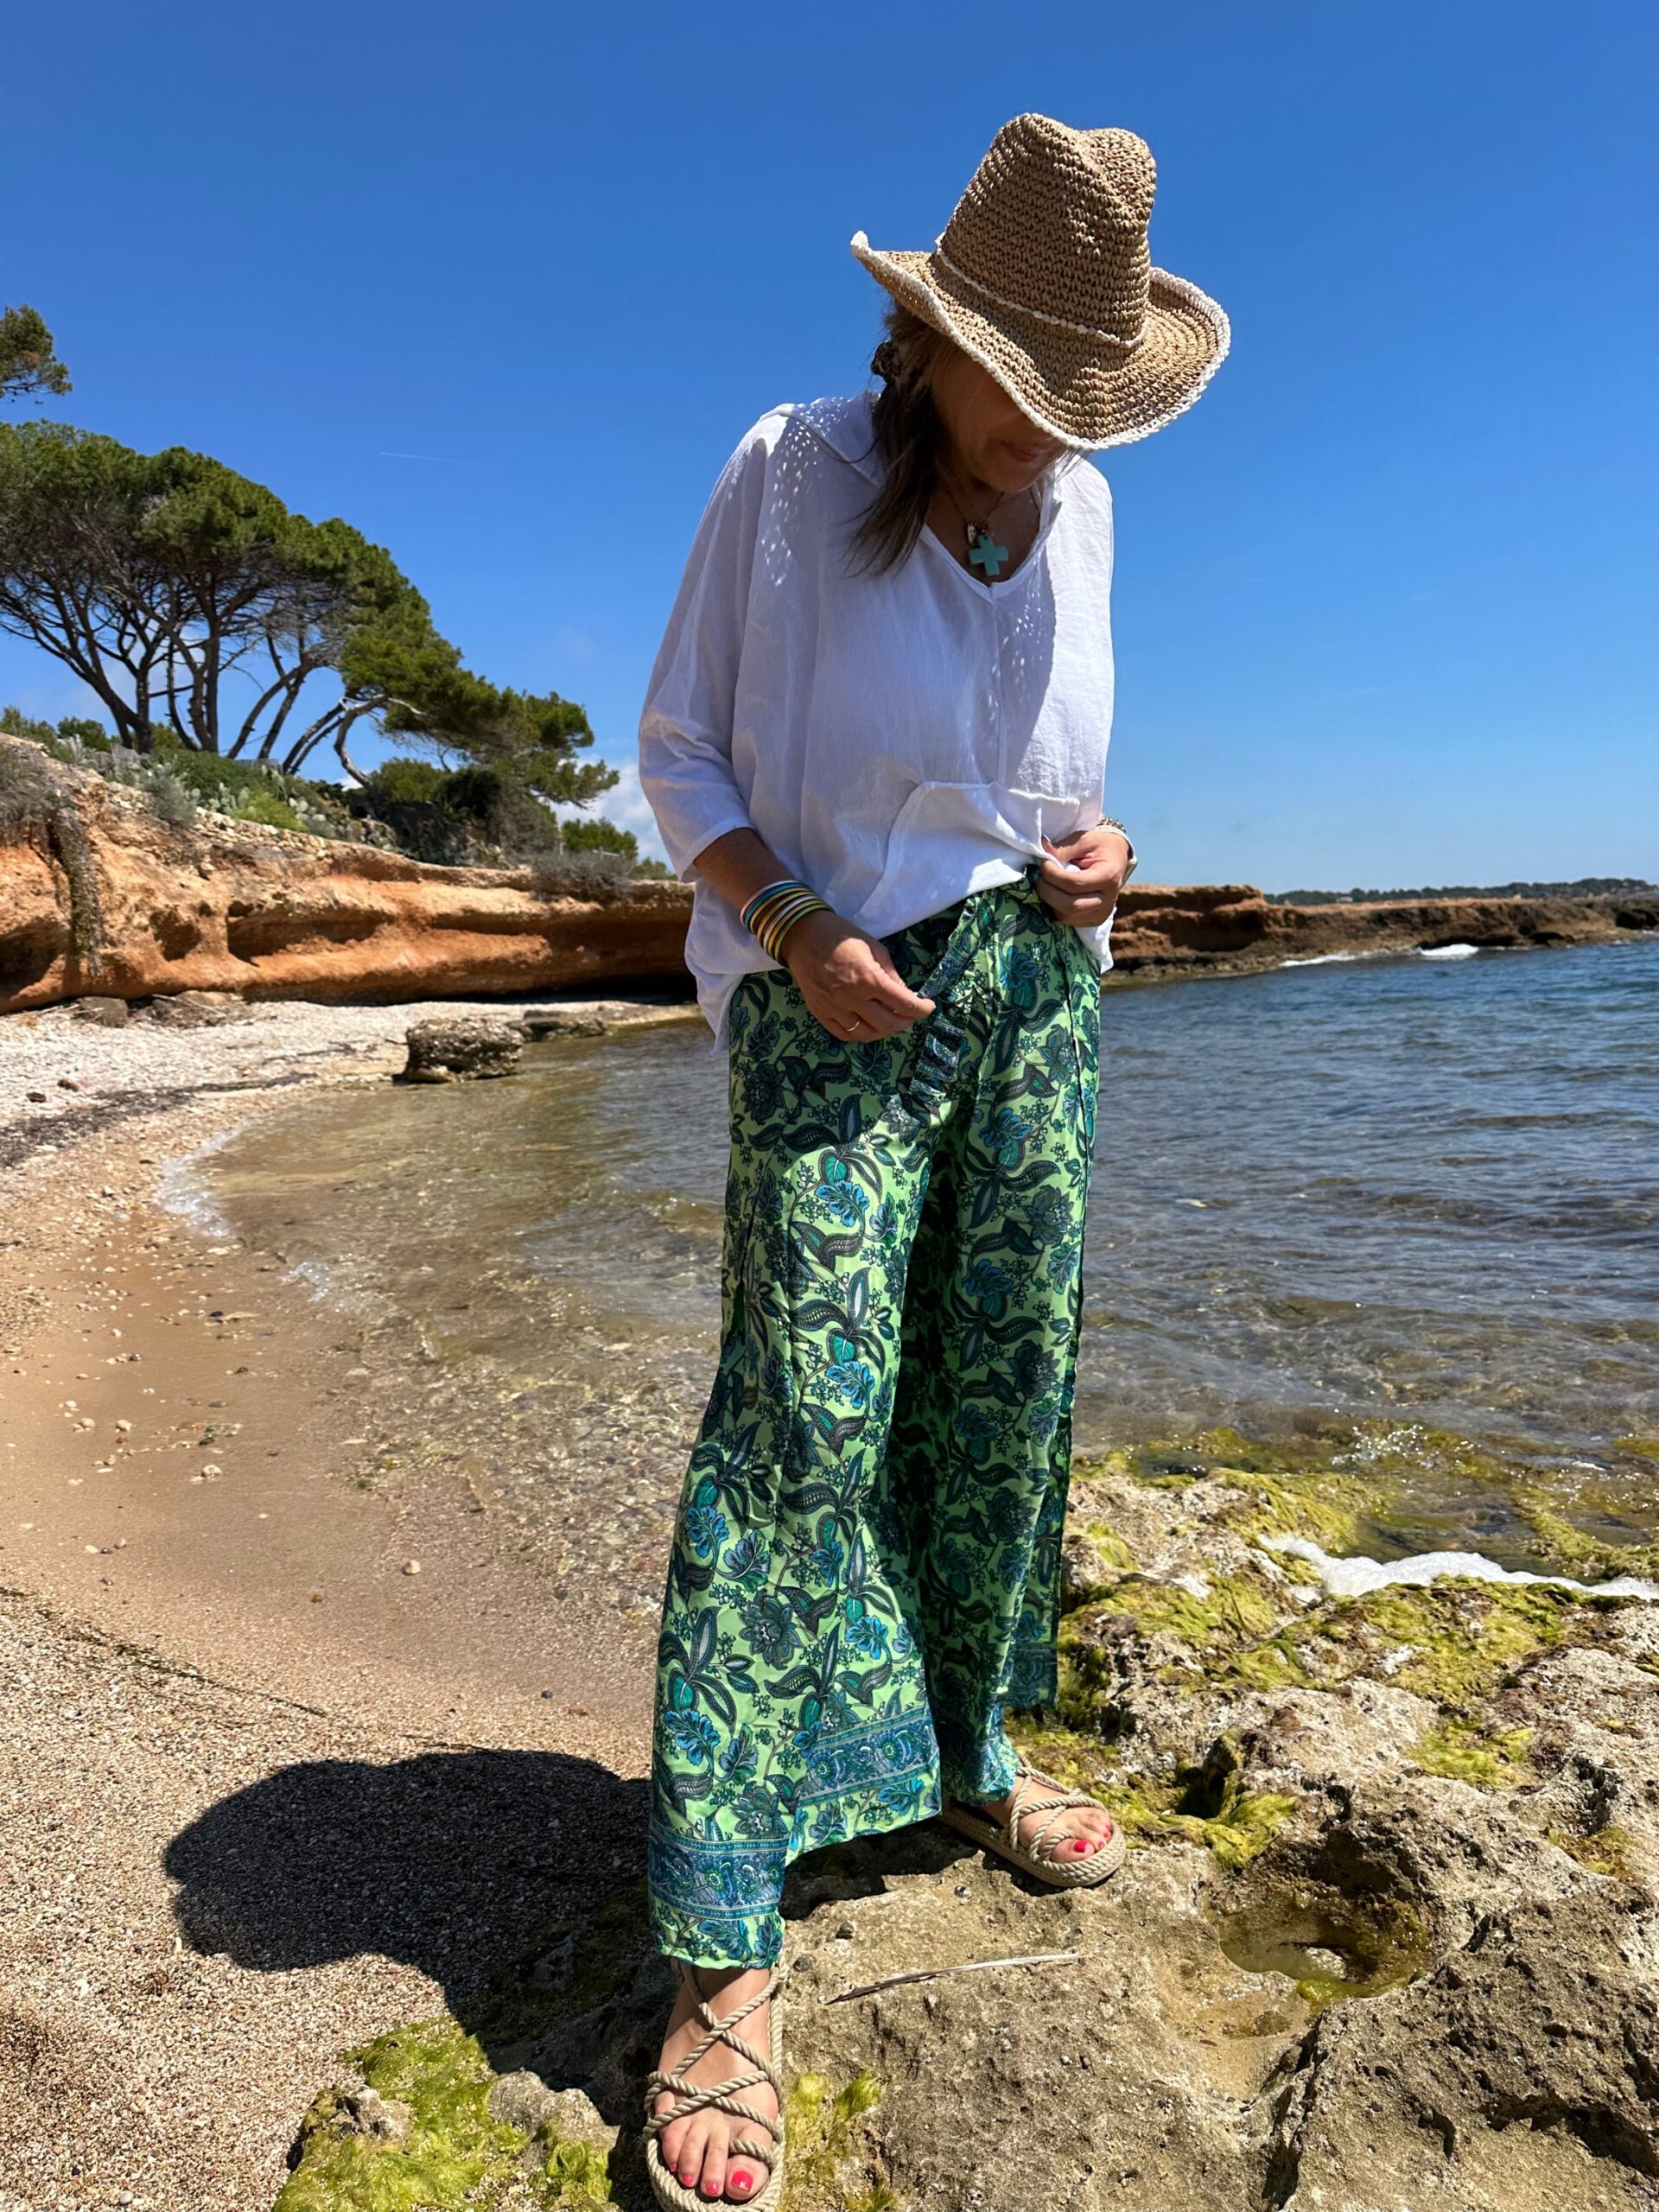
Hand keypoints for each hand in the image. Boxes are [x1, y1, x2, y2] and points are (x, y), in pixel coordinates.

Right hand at [781, 909, 935, 1041]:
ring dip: (884, 1030)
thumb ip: (891, 974)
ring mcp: (834, 1008)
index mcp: (869, 979)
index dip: (921, 1009)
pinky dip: (860, 1034)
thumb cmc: (841, 936)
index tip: (928, 1007)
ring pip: (867, 1033)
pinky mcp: (820, 1013)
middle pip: (888, 1024)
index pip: (903, 1003)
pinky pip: (844, 1034)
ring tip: (890, 1021)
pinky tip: (868, 1026)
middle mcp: (852, 998)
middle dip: (906, 1021)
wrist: (803, 935)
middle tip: (910, 1015)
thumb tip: (904, 993)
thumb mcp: (874, 948)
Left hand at [1036, 821, 1131, 928]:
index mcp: (1108, 877)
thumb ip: (1064, 848)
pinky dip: (1055, 908)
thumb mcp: (1085, 839)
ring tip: (1046, 884)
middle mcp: (1108, 900)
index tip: (1043, 863)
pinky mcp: (1094, 920)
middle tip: (1039, 876)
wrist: (1117, 857)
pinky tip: (1054, 893)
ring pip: (1066, 916)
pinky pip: (1068, 921)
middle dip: (1047, 891)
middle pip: (1070, 905)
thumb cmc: (1100, 846)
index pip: (1074, 884)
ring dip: (1049, 901)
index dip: (1052, 875)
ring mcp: (1102, 913)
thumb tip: (1042, 853)